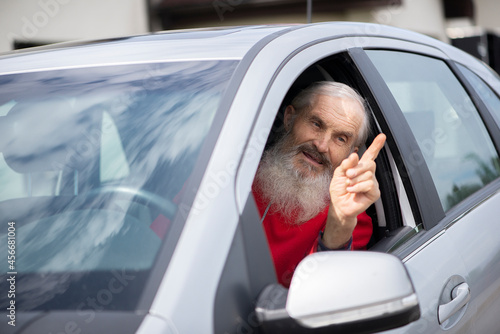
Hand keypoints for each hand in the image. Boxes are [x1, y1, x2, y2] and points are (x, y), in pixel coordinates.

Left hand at [322, 133, 385, 248]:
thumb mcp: (338, 174)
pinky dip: (358, 187)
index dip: (376, 145)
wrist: (338, 205)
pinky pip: (369, 184)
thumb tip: (355, 155)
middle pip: (370, 164)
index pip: (370, 155)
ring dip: (355, 180)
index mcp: (359, 167)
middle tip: (348, 175)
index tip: (382, 136)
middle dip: (357, 168)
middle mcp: (368, 174)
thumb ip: (346, 164)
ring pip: (368, 175)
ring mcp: (372, 183)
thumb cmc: (339, 190)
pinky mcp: (374, 192)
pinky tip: (352, 190)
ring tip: (349, 186)